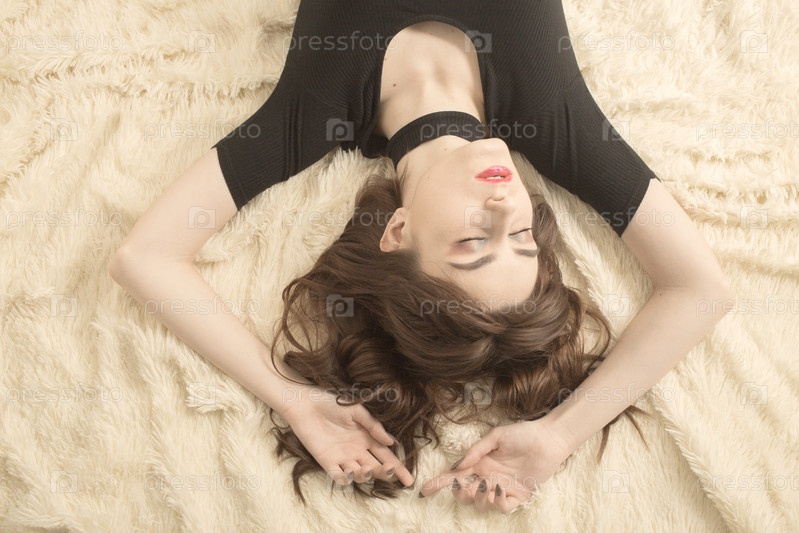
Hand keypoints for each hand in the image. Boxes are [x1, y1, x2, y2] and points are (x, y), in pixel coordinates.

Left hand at [281, 386, 413, 487]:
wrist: (305, 402)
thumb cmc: (331, 402)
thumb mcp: (356, 410)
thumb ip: (373, 426)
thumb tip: (392, 443)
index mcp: (367, 438)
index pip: (386, 456)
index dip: (398, 468)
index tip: (409, 480)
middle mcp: (357, 451)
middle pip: (376, 468)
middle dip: (385, 473)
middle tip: (388, 470)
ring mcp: (342, 457)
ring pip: (359, 474)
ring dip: (366, 475)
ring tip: (367, 468)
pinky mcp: (326, 461)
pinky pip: (338, 477)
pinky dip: (345, 480)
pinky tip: (350, 473)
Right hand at [419, 417, 573, 512]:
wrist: (548, 439)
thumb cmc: (522, 433)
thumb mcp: (496, 436)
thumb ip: (476, 450)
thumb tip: (459, 466)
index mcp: (480, 464)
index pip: (455, 476)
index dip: (439, 484)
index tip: (424, 490)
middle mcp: (488, 478)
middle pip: (465, 495)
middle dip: (461, 494)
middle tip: (465, 485)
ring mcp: (502, 488)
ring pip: (481, 504)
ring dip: (480, 497)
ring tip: (488, 484)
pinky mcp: (518, 496)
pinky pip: (502, 507)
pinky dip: (497, 502)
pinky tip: (500, 488)